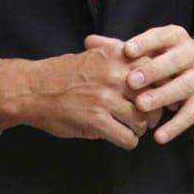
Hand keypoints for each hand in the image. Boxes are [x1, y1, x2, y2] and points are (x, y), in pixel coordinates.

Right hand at [0, 40, 158, 149]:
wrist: (33, 89)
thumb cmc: (64, 72)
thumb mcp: (94, 53)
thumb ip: (120, 54)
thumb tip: (148, 58)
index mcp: (117, 55)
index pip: (155, 69)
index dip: (160, 84)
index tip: (158, 93)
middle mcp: (115, 74)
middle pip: (154, 96)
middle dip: (153, 109)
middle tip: (146, 115)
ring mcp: (106, 98)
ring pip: (142, 120)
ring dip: (140, 128)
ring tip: (132, 127)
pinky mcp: (97, 121)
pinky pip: (127, 138)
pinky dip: (128, 141)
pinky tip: (121, 137)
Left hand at [120, 25, 193, 144]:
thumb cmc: (171, 58)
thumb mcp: (156, 46)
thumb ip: (126, 47)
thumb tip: (91, 42)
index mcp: (176, 38)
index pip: (161, 37)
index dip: (145, 43)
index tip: (127, 50)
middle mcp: (192, 55)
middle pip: (174, 61)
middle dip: (153, 71)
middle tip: (131, 81)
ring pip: (183, 87)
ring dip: (162, 97)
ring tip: (141, 106)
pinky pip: (191, 114)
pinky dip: (175, 126)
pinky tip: (159, 135)